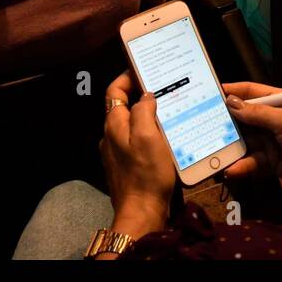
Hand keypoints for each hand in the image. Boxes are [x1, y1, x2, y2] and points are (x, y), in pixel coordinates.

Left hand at [100, 71, 174, 243]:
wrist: (142, 212)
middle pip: (123, 106)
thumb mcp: (148, 135)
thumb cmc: (146, 173)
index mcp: (114, 125)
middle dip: (140, 94)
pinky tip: (167, 137)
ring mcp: (118, 153)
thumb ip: (143, 110)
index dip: (127, 77)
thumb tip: (145, 95)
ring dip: (148, 114)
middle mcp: (112, 136)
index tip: (144, 69)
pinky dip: (150, 133)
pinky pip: (138, 141)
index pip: (114, 91)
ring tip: (170, 109)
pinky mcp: (128, 166)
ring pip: (132, 124)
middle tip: (163, 87)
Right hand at [221, 82, 281, 192]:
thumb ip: (257, 113)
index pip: (251, 92)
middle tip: (204, 125)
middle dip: (226, 123)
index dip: (232, 91)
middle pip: (243, 118)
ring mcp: (271, 141)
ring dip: (231, 148)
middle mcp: (273, 120)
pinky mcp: (271, 162)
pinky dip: (241, 166)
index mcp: (279, 103)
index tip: (211, 93)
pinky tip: (231, 170)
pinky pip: (251, 163)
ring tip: (214, 152)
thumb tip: (232, 102)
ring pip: (244, 142)